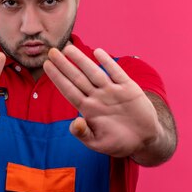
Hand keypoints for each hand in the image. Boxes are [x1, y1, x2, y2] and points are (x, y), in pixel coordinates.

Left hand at [43, 45, 162, 157]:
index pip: (69, 90)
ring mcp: (112, 92)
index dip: (57, 78)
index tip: (46, 65)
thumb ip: (84, 134)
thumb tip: (75, 123)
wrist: (145, 140)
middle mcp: (98, 97)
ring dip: (81, 61)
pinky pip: (116, 73)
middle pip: (78, 78)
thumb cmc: (118, 143)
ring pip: (94, 73)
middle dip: (64, 65)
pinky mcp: (129, 89)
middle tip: (51, 51)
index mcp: (88, 109)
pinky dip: (108, 63)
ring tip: (68, 49)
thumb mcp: (98, 143)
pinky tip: (98, 52)